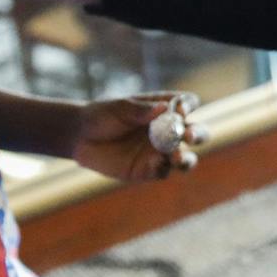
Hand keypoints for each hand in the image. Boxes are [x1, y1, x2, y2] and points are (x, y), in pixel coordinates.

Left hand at [71, 92, 201, 180]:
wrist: (80, 138)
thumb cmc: (102, 116)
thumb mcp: (119, 108)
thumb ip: (141, 110)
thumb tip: (164, 108)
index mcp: (165, 109)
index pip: (188, 104)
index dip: (189, 106)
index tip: (180, 111)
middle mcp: (168, 130)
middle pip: (196, 132)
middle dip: (197, 134)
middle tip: (188, 136)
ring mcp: (161, 152)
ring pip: (186, 157)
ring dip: (186, 158)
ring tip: (176, 158)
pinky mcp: (149, 170)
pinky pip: (163, 172)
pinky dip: (163, 169)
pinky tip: (154, 164)